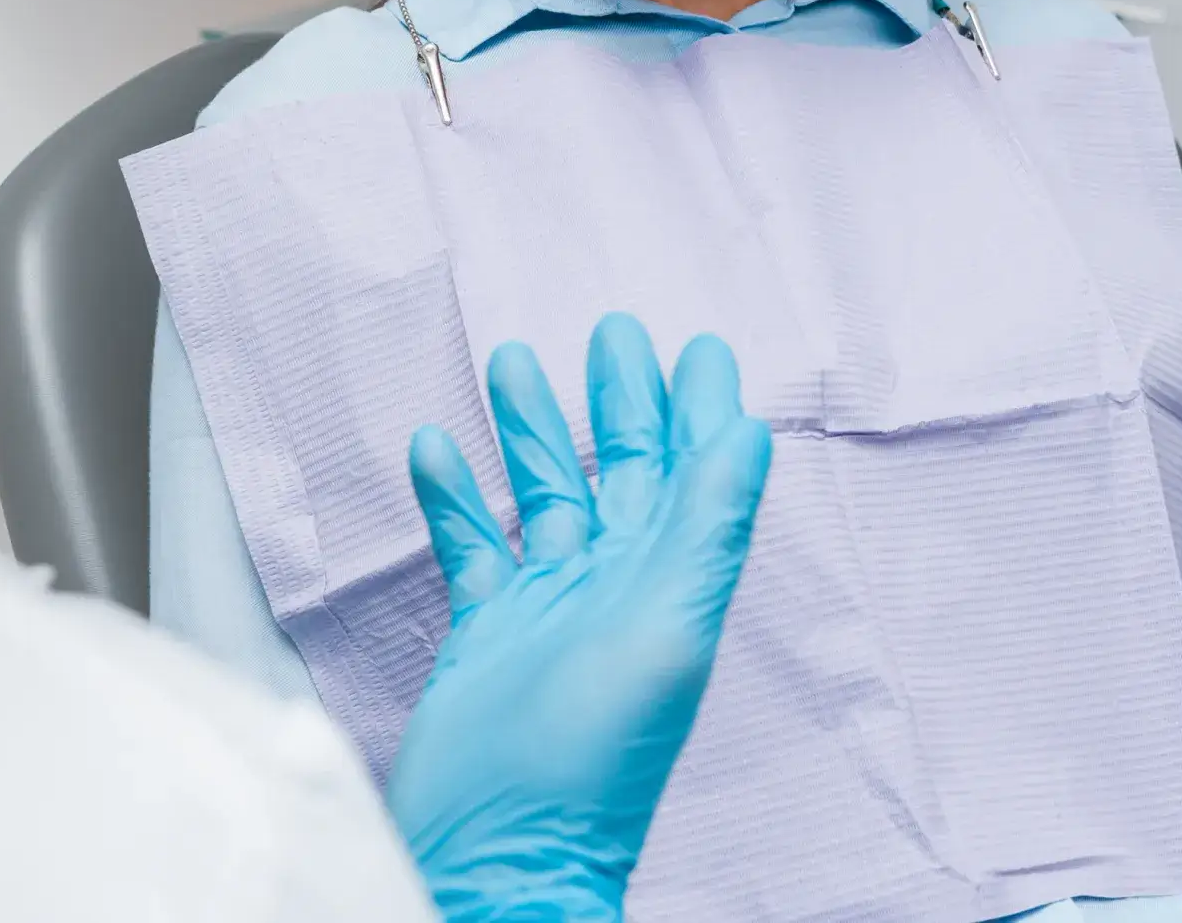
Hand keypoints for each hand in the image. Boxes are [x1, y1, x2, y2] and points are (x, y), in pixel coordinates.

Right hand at [383, 314, 772, 922]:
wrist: (499, 849)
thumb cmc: (588, 757)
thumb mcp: (662, 631)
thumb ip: (704, 530)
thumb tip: (748, 433)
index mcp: (666, 586)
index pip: (689, 479)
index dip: (697, 414)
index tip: (700, 347)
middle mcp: (610, 591)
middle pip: (616, 477)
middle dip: (616, 403)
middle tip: (613, 332)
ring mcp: (544, 612)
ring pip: (540, 498)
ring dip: (529, 432)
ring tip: (510, 359)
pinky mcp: (482, 635)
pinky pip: (470, 546)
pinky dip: (454, 496)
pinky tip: (432, 445)